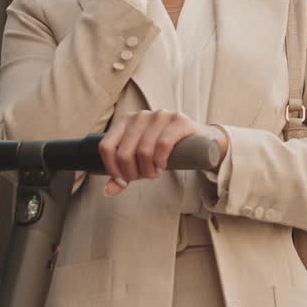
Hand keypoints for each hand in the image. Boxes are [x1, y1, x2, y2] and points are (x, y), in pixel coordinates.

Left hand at [98, 110, 229, 195]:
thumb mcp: (140, 161)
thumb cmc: (164, 150)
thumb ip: (124, 174)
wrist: (199, 142)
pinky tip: (162, 165)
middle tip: (143, 178)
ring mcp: (160, 116)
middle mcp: (140, 115)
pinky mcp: (179, 121)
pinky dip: (160, 160)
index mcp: (125, 120)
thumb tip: (109, 191)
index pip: (106, 146)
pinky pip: (163, 144)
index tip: (122, 180)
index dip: (112, 168)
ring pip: (143, 150)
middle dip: (132, 173)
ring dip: (147, 170)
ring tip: (154, 173)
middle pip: (124, 152)